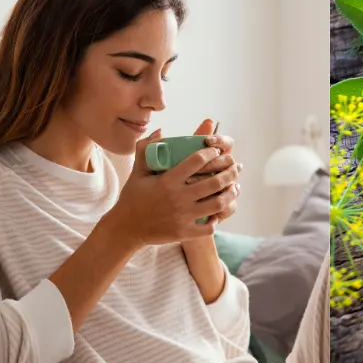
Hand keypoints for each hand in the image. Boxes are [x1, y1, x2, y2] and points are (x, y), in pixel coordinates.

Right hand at [104, 128, 241, 248]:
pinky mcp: (184, 232)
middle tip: (235, 166)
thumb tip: (161, 130)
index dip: (211, 153)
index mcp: (168, 181)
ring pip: (217, 203)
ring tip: (236, 186)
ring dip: (230, 193)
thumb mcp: (137, 171)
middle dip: (230, 171)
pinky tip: (221, 209)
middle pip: (214, 182)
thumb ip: (147, 148)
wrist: (126, 228)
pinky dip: (218, 217)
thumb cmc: (133, 197)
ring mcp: (183, 216)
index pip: (197, 161)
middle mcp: (178, 198)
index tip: (217, 150)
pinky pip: (210, 226)